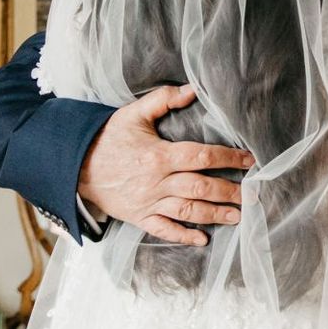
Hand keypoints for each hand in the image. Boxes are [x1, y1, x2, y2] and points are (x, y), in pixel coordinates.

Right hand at [77, 84, 253, 245]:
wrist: (74, 165)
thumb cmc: (107, 137)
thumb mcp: (133, 113)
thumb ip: (164, 99)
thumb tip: (193, 89)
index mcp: (159, 155)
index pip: (202, 157)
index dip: (229, 158)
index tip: (249, 160)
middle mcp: (157, 182)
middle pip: (200, 188)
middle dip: (229, 191)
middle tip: (252, 195)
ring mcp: (148, 202)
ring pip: (187, 211)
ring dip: (214, 214)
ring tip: (237, 216)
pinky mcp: (138, 217)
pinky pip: (163, 230)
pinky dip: (183, 236)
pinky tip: (202, 239)